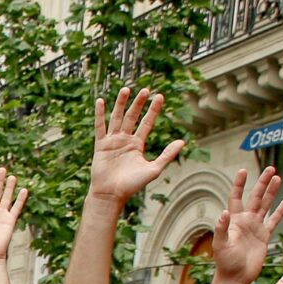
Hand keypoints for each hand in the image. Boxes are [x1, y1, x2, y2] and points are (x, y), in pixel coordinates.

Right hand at [86, 87, 184, 202]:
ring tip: (126, 89)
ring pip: (117, 118)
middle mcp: (125, 140)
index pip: (146, 123)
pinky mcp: (101, 145)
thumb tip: (182, 141)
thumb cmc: (132, 185)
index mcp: (137, 144)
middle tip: (145, 89)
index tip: (160, 96)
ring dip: (121, 104)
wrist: (111, 194)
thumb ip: (167, 154)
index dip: (153, 110)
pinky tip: (101, 102)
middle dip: (139, 103)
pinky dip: (100, 114)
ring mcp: (112, 141)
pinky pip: (100, 127)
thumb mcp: (154, 169)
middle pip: (133, 117)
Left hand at [209, 168, 282, 283]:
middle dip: (262, 183)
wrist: (236, 277)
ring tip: (278, 178)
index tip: (243, 170)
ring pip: (266, 206)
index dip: (239, 184)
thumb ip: (222, 228)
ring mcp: (255, 228)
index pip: (236, 197)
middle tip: (271, 168)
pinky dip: (279, 213)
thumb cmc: (225, 262)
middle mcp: (245, 221)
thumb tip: (223, 212)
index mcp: (233, 220)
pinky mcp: (264, 237)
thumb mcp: (220, 245)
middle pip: (255, 197)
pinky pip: (273, 222)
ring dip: (272, 193)